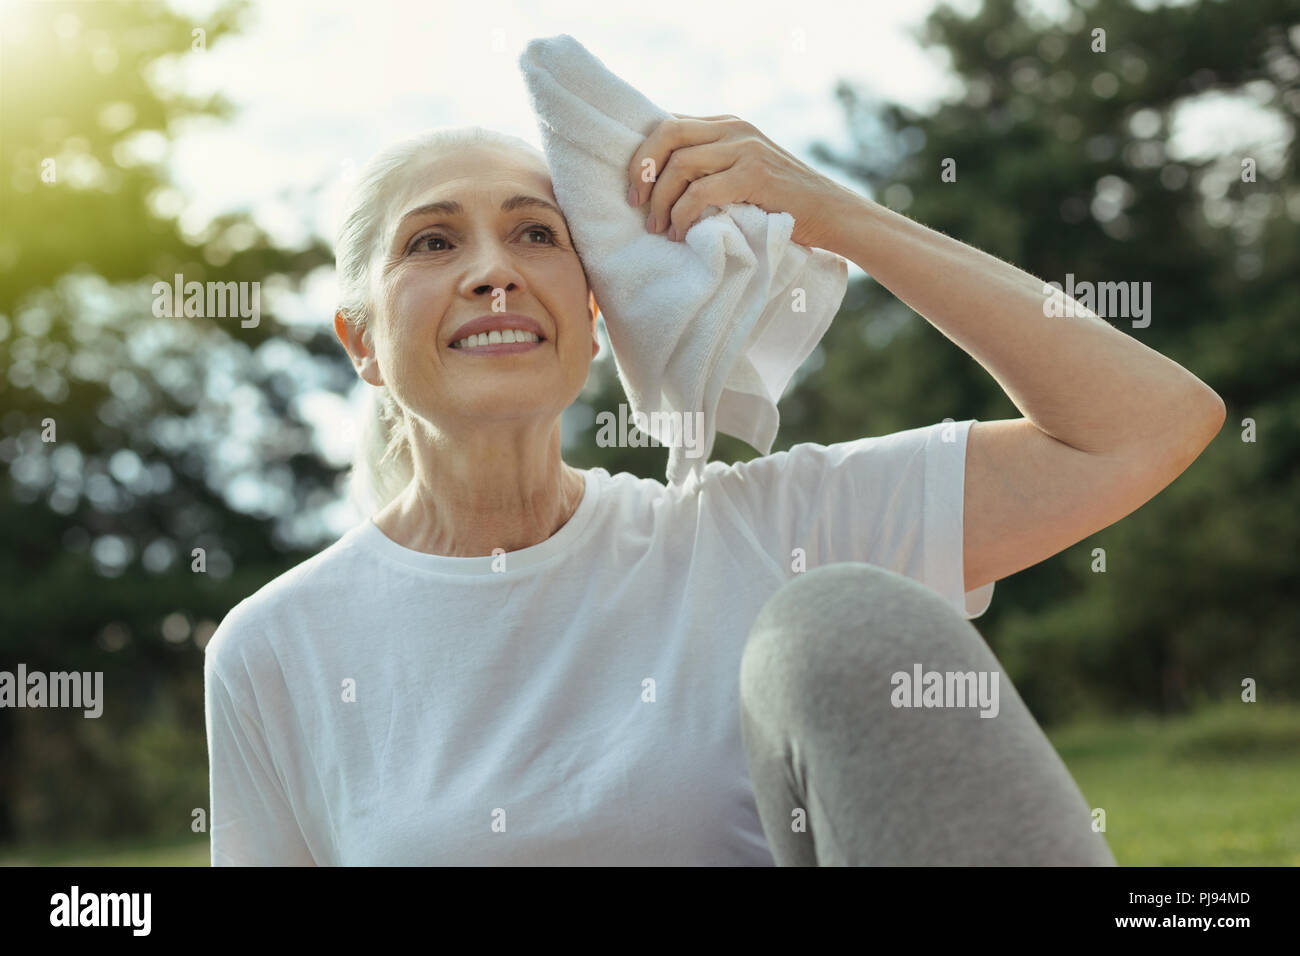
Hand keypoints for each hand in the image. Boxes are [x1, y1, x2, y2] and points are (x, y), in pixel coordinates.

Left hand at [625, 112, 850, 249]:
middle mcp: (734, 127)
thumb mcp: (740, 173)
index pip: (669, 123)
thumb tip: (658, 181)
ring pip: (680, 163)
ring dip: (661, 200)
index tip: (633, 189)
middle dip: (642, 169)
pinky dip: (683, 215)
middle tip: (635, 203)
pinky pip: (700, 190)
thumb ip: (709, 166)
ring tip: (659, 228)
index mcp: (726, 124)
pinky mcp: (754, 174)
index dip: (643, 154)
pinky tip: (681, 233)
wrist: (830, 212)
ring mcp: (745, 147)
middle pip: (667, 133)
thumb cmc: (779, 202)